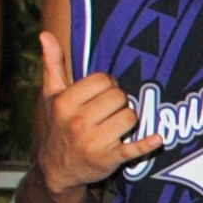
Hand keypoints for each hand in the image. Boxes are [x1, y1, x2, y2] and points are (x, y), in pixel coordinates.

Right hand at [34, 30, 164, 189]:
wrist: (57, 168)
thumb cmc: (58, 125)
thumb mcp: (51, 95)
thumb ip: (53, 64)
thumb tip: (45, 34)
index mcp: (65, 103)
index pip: (104, 81)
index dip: (107, 86)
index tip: (100, 95)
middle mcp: (78, 122)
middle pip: (120, 98)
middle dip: (118, 103)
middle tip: (106, 113)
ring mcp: (93, 143)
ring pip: (130, 118)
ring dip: (127, 121)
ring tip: (112, 128)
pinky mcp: (109, 160)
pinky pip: (134, 148)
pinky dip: (147, 144)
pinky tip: (157, 139)